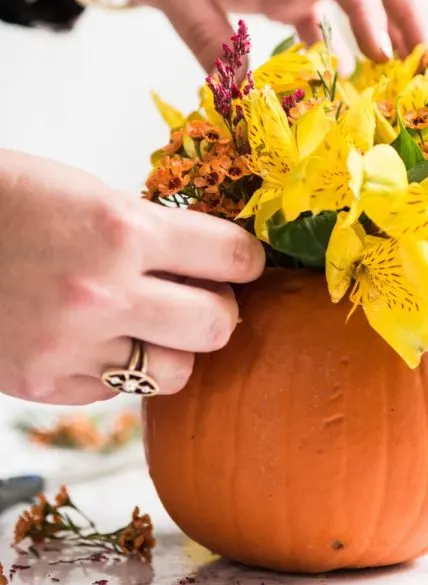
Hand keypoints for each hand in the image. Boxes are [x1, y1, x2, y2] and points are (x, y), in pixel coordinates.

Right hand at [0, 149, 264, 404]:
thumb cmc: (5, 198)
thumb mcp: (87, 195)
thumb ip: (148, 233)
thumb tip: (207, 260)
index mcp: (121, 229)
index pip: (231, 256)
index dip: (246, 258)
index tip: (242, 261)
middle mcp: (104, 293)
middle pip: (218, 325)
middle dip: (221, 308)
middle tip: (204, 295)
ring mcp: (72, 346)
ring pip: (176, 373)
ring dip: (176, 348)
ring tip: (153, 324)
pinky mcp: (44, 383)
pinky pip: (116, 389)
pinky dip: (118, 367)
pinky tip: (97, 337)